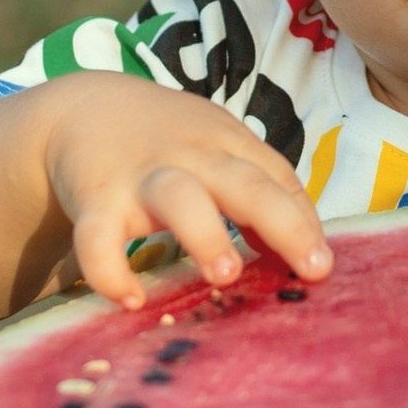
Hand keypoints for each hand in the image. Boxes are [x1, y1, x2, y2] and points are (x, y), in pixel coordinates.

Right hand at [43, 72, 331, 309]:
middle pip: (246, 184)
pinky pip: (99, 237)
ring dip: (205, 234)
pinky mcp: (96, 200)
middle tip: (313, 267)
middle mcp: (193, 157)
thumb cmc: (167, 139)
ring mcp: (144, 176)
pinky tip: (130, 299)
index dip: (304, 221)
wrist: (84, 108)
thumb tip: (297, 248)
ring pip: (180, 198)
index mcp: (229, 144)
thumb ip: (256, 189)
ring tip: (224, 274)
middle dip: (283, 223)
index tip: (323, 264)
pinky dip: (110, 269)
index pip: (278, 178)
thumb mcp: (216, 146)